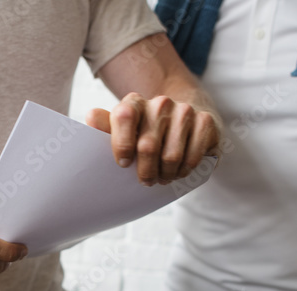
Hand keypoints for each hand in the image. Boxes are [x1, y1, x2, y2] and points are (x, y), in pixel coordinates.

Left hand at [86, 93, 219, 185]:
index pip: (124, 117)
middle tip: (146, 181)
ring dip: (166, 174)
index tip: (122, 164)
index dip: (121, 144)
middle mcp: (160, 103)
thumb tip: (91, 116)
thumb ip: (106, 127)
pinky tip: (180, 172)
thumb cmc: (146, 134)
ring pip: (171, 156)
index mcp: (134, 103)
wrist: (185, 124)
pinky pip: (192, 156)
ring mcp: (185, 110)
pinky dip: (184, 171)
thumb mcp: (123, 132)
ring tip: (163, 177)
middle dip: (145, 172)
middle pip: (147, 146)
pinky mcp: (205, 121)